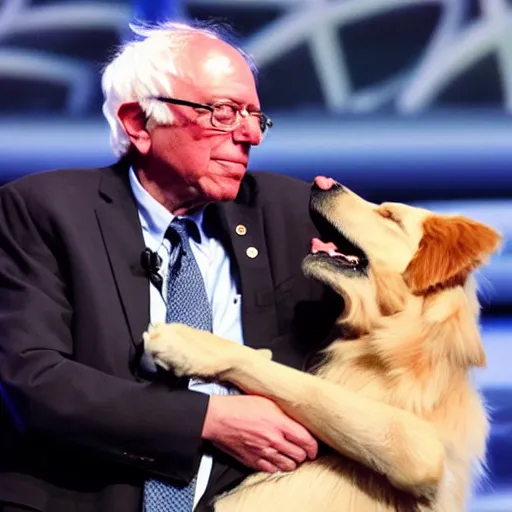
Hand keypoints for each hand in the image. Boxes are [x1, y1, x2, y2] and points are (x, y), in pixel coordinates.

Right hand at [202, 395, 317, 472]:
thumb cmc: (240, 405)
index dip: (313, 446)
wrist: (218, 417)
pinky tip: (276, 460)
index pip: (306, 440)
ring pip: (288, 465)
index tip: (313, 446)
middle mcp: (274, 440)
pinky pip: (272, 470)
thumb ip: (284, 412)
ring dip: (292, 461)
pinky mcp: (253, 460)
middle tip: (303, 450)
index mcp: (279, 423)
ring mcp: (263, 452)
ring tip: (291, 455)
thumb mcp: (267, 400)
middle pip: (300, 455)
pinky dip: (277, 467)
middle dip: (304, 453)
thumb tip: (298, 418)